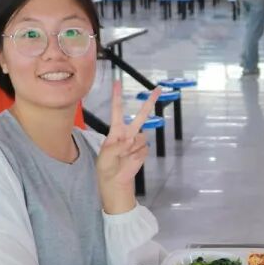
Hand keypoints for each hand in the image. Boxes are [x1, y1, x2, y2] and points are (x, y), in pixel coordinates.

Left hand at [96, 80, 158, 214]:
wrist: (115, 182)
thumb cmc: (106, 168)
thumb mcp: (105, 155)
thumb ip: (116, 146)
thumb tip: (130, 140)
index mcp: (115, 131)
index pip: (117, 110)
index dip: (117, 96)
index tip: (117, 82)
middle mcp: (128, 134)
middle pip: (140, 115)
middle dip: (150, 102)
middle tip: (158, 88)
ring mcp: (137, 142)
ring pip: (141, 138)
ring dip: (132, 147)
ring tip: (124, 157)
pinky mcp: (143, 151)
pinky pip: (144, 149)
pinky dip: (137, 156)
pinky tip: (131, 161)